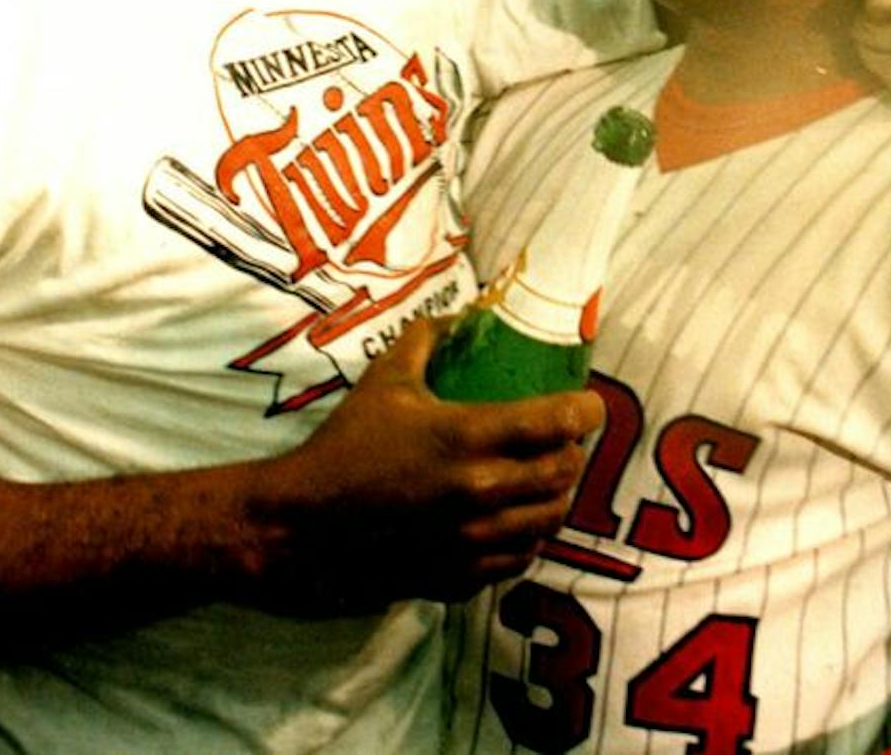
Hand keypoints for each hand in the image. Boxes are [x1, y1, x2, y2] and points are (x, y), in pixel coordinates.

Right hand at [251, 320, 603, 612]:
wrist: (302, 526)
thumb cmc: (345, 446)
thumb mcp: (384, 380)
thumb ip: (428, 338)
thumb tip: (464, 314)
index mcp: (466, 437)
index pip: (558, 421)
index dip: (586, 410)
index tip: (588, 405)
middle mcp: (479, 491)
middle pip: (565, 472)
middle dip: (574, 452)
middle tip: (563, 440)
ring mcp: (474, 541)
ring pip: (551, 520)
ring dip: (556, 496)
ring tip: (544, 480)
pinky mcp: (462, 577)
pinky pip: (521, 559)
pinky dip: (527, 537)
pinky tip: (514, 520)